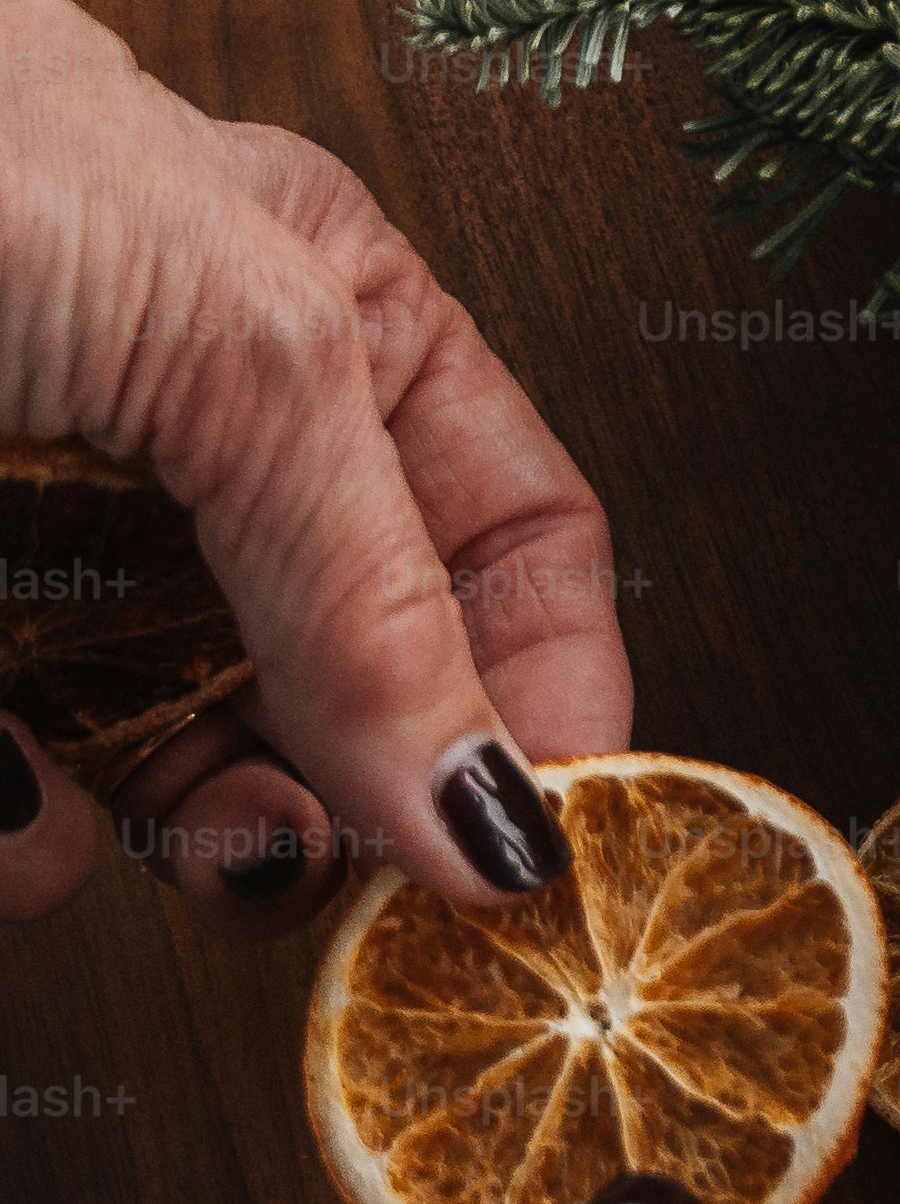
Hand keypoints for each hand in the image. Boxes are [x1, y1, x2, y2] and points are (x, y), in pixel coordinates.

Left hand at [0, 0, 629, 929]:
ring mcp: (51, 548)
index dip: (542, 692)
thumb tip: (492, 810)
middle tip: (308, 868)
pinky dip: (14, 825)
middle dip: (331, 789)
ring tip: (149, 826)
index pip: (508, 539)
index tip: (527, 852)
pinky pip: (8, 788)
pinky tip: (9, 803)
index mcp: (335, 334)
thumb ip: (382, 593)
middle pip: (341, 677)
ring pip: (161, 750)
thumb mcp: (255, 353)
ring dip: (160, 821)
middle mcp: (205, 447)